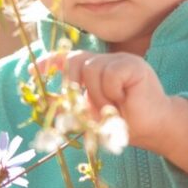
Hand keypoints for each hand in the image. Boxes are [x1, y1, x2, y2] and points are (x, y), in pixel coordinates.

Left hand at [33, 50, 172, 152]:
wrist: (155, 130)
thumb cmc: (123, 123)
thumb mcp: (91, 115)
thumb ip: (72, 104)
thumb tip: (46, 101)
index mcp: (96, 69)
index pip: (69, 57)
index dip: (50, 62)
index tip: (32, 72)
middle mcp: (107, 60)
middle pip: (76, 61)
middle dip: (75, 86)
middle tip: (88, 107)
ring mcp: (121, 60)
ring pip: (92, 69)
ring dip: (98, 96)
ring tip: (113, 108)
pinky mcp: (134, 64)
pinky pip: (110, 74)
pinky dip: (112, 92)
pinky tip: (124, 100)